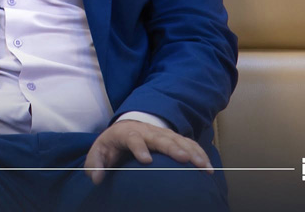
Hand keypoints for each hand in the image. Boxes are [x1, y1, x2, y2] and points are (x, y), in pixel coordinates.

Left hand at [83, 120, 212, 184]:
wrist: (127, 126)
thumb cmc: (113, 143)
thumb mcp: (99, 151)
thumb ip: (95, 164)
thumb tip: (96, 178)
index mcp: (127, 133)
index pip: (133, 138)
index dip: (139, 147)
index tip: (146, 160)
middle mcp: (147, 131)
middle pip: (161, 138)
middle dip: (172, 148)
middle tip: (183, 159)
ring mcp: (162, 134)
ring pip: (179, 140)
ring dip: (192, 152)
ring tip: (204, 166)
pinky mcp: (173, 138)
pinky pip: (189, 144)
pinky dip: (199, 153)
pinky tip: (208, 166)